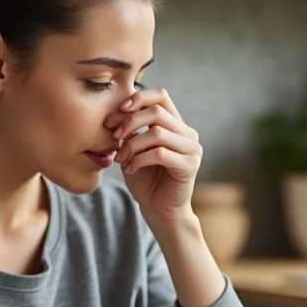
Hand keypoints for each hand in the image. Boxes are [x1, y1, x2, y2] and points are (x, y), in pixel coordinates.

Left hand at [109, 88, 201, 224]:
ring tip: (121, 159)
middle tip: (114, 137)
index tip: (116, 112)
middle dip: (130, 121)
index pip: (161, 96)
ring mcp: (192, 149)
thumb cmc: (145, 179)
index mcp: (176, 125)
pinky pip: (160, 153)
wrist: (158, 210)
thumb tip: (119, 111)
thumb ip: (132, 130)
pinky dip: (139, 159)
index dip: (138, 98)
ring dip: (132, 145)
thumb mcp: (134, 149)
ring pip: (157, 133)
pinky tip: (130, 169)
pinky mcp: (190, 165)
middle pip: (157, 111)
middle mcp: (188, 134)